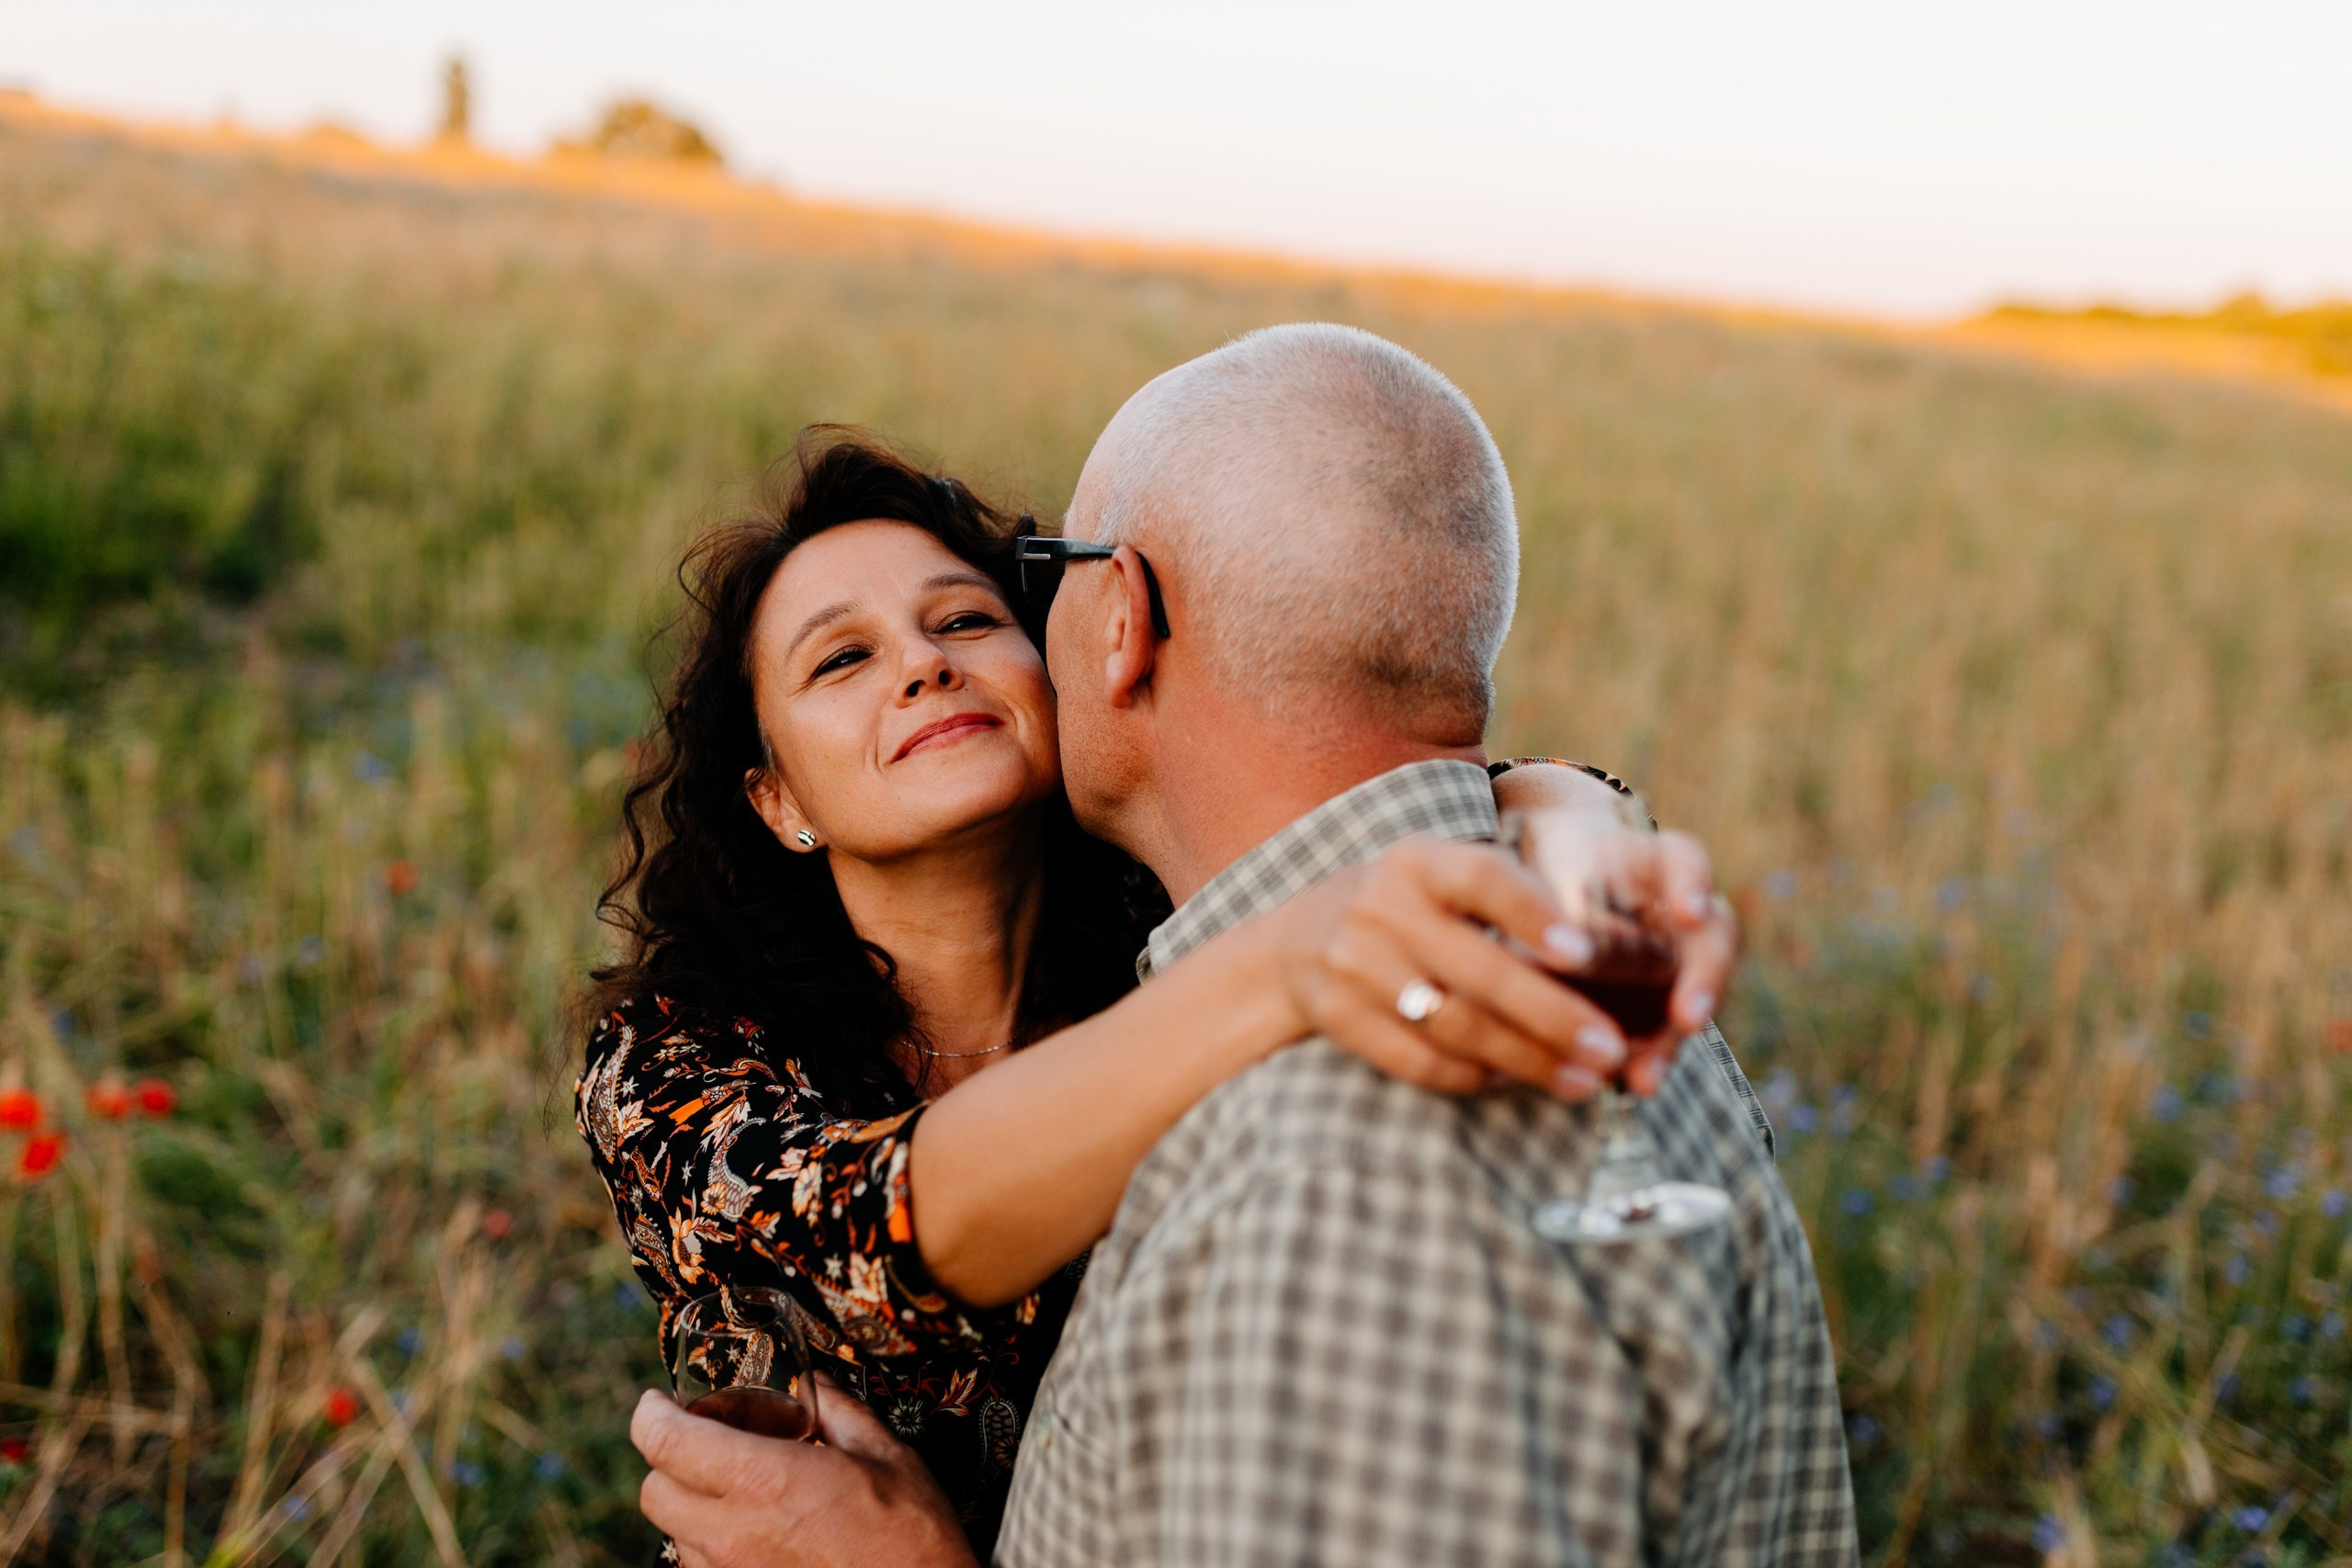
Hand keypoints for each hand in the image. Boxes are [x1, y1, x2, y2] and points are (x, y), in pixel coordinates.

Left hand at [631, 1383, 975, 1567]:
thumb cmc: (911, 1534)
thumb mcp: (884, 1453)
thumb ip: (837, 1409)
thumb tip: (814, 1382)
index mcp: (765, 1481)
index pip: (662, 1442)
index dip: (649, 1414)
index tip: (657, 1402)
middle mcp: (733, 1534)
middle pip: (652, 1492)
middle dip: (669, 1461)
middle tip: (705, 1443)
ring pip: (674, 1533)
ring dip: (692, 1505)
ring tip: (741, 1491)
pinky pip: (701, 1567)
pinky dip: (713, 1543)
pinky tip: (757, 1530)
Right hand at [1277, 837, 1641, 1101]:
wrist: (1295, 943)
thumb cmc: (1404, 908)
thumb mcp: (1439, 877)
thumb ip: (1506, 899)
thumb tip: (1609, 954)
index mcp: (1417, 862)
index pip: (1483, 879)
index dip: (1535, 915)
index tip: (1587, 954)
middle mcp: (1382, 909)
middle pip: (1480, 971)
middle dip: (1554, 1017)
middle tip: (1611, 1049)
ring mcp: (1354, 967)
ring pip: (1455, 1026)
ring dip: (1528, 1060)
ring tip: (1584, 1079)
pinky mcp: (1339, 1019)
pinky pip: (1419, 1061)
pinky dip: (1474, 1077)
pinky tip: (1517, 1081)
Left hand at [1510, 809, 1739, 1096]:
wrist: (1560, 889)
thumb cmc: (1557, 875)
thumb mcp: (1555, 877)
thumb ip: (1561, 916)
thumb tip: (1540, 964)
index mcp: (1658, 862)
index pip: (1686, 863)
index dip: (1692, 885)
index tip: (1690, 912)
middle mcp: (1686, 911)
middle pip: (1711, 940)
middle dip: (1701, 982)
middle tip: (1686, 1019)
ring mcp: (1683, 957)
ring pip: (1693, 995)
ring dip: (1671, 1039)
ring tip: (1646, 1077)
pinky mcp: (1662, 1001)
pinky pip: (1663, 1028)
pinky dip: (1652, 1053)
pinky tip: (1634, 1082)